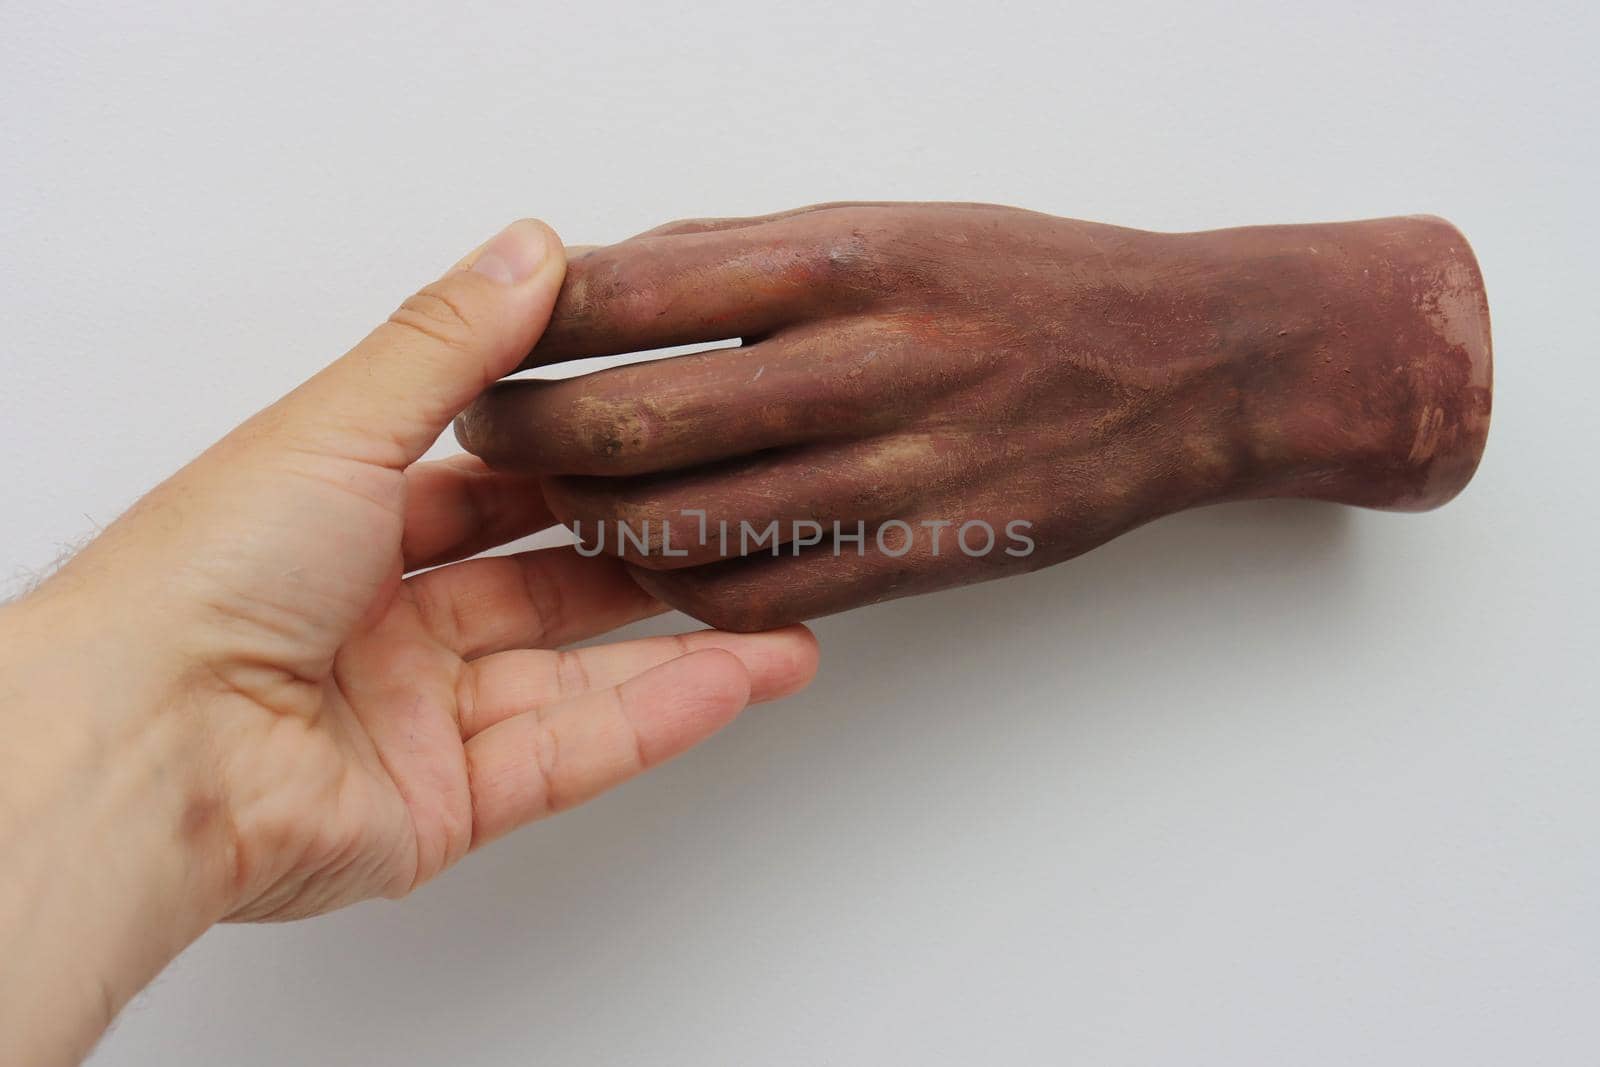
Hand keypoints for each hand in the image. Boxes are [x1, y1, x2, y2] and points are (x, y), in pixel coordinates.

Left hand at [0, 221, 816, 1063]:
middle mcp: (377, 630)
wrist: (142, 747)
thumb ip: (450, 344)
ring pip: (575, 678)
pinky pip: (569, 752)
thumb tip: (528, 249)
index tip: (659, 434)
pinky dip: (659, 715)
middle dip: (640, 558)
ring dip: (681, 645)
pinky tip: (740, 673)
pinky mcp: (441, 808)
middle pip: (540, 590)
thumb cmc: (201, 579)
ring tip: (779, 613)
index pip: (483, 494)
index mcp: (338, 532)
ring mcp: (414, 723)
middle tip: (733, 525)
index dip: (574, 465)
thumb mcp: (342, 424)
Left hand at [455, 203, 1491, 629]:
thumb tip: (594, 276)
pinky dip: (687, 594)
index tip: (489, 340)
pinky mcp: (922, 560)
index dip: (528, 322)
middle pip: (635, 417)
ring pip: (685, 528)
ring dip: (596, 527)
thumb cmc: (1029, 282)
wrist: (1184, 367)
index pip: (630, 289)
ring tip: (566, 509)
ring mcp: (897, 473)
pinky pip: (766, 596)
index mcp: (842, 258)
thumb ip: (734, 254)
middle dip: (530, 436)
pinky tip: (657, 571)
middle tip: (491, 438)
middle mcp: (865, 363)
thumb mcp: (882, 223)